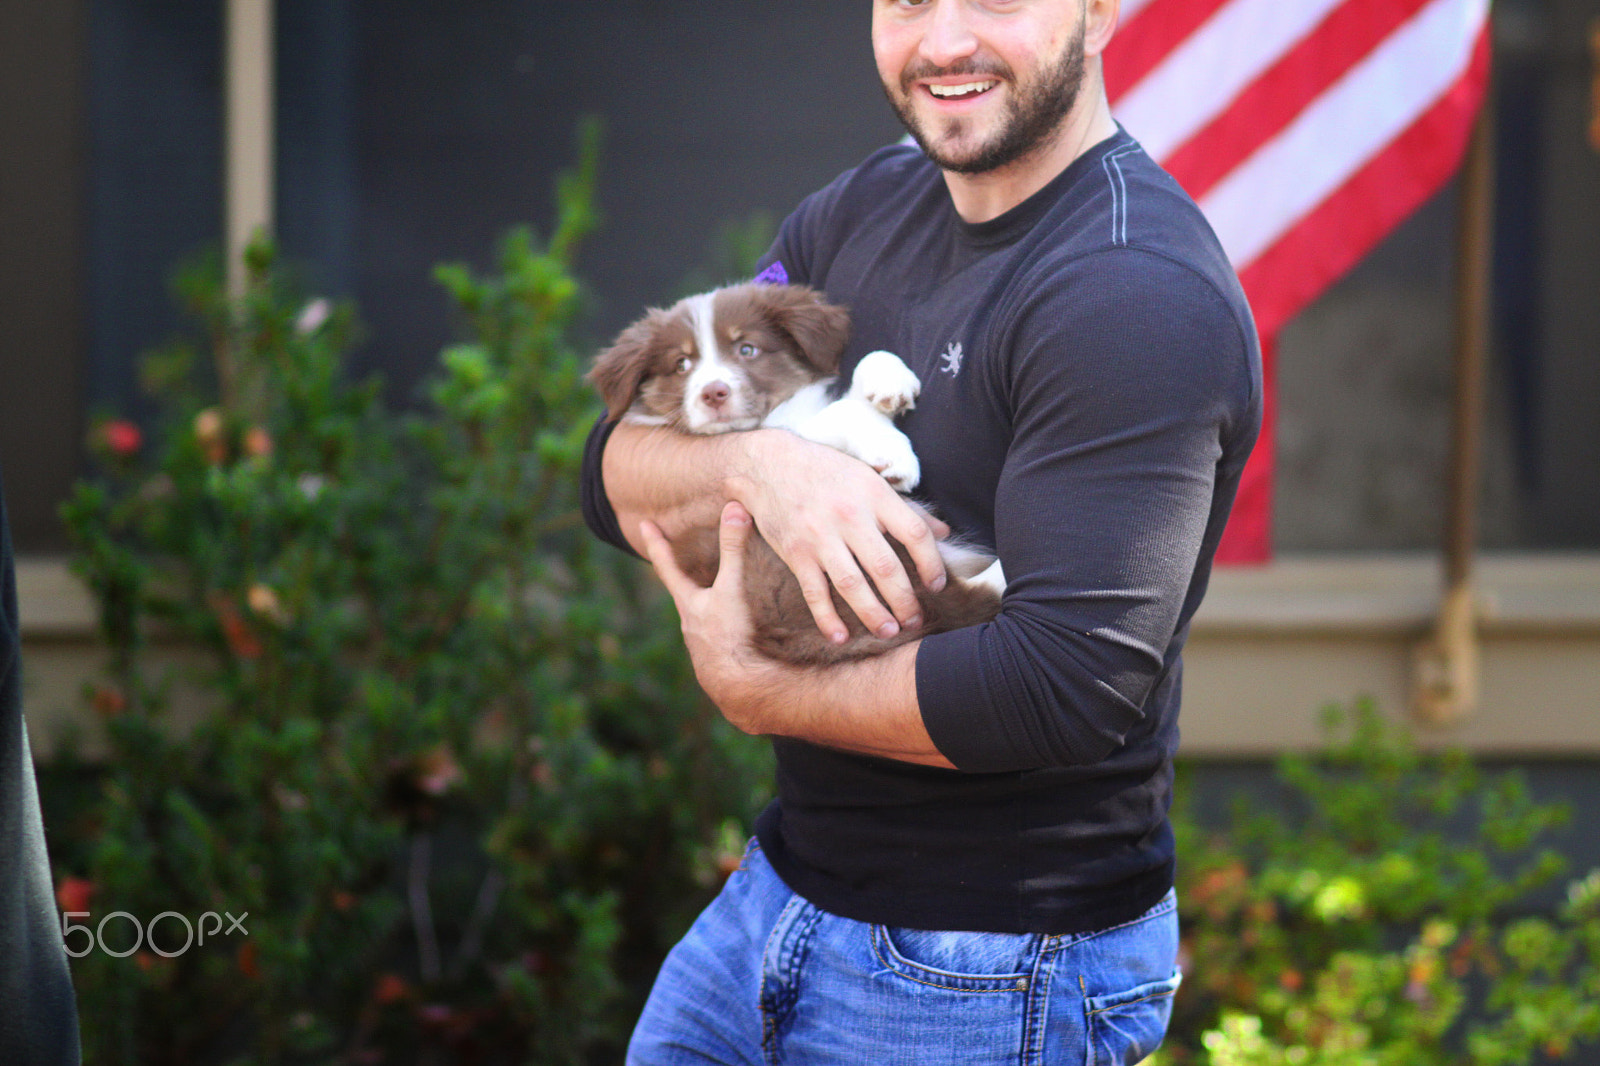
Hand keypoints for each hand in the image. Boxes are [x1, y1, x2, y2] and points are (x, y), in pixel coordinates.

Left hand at [638, 501, 784, 733]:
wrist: (735, 683)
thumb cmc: (729, 635)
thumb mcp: (732, 587)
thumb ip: (734, 549)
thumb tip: (735, 508)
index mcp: (688, 602)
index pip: (668, 565)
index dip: (657, 543)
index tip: (644, 525)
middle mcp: (690, 621)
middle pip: (680, 590)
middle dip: (676, 572)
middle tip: (669, 555)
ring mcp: (702, 642)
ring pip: (697, 614)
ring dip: (700, 601)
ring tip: (704, 592)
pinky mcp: (717, 656)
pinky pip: (715, 633)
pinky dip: (718, 624)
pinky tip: (729, 629)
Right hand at [725, 430, 947, 645]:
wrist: (770, 463)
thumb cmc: (826, 471)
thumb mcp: (869, 479)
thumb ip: (905, 508)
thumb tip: (944, 533)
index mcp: (874, 495)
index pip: (914, 534)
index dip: (931, 564)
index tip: (936, 585)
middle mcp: (849, 516)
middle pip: (885, 567)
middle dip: (904, 600)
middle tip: (914, 620)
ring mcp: (820, 536)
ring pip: (852, 585)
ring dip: (873, 614)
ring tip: (889, 631)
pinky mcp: (796, 552)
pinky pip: (815, 592)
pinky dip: (827, 618)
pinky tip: (840, 636)